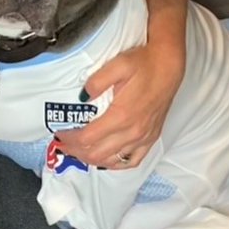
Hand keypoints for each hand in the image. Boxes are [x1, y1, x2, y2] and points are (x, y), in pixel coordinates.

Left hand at [54, 37, 184, 168]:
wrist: (169, 65)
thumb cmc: (143, 63)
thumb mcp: (117, 65)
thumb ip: (96, 82)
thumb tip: (82, 98)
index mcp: (121, 115)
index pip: (88, 138)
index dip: (69, 140)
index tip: (59, 134)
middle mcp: (133, 132)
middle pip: (97, 153)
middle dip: (76, 151)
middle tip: (63, 144)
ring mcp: (144, 137)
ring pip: (113, 160)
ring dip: (92, 159)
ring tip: (79, 151)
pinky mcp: (152, 137)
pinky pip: (133, 161)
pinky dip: (116, 164)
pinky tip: (106, 158)